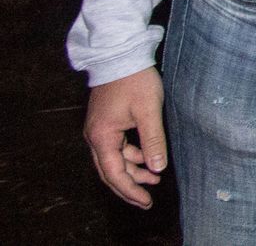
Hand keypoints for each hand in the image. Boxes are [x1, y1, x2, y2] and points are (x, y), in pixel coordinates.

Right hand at [83, 68, 167, 208]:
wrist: (120, 55)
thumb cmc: (135, 80)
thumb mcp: (149, 111)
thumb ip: (153, 141)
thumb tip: (158, 168)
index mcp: (102, 137)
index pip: (114, 173)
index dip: (130, 190)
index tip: (145, 201)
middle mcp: (95, 136)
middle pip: (110, 170)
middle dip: (129, 186)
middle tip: (147, 199)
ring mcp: (99, 129)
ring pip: (114, 159)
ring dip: (133, 169)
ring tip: (155, 177)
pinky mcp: (106, 122)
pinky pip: (117, 147)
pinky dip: (131, 155)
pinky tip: (147, 157)